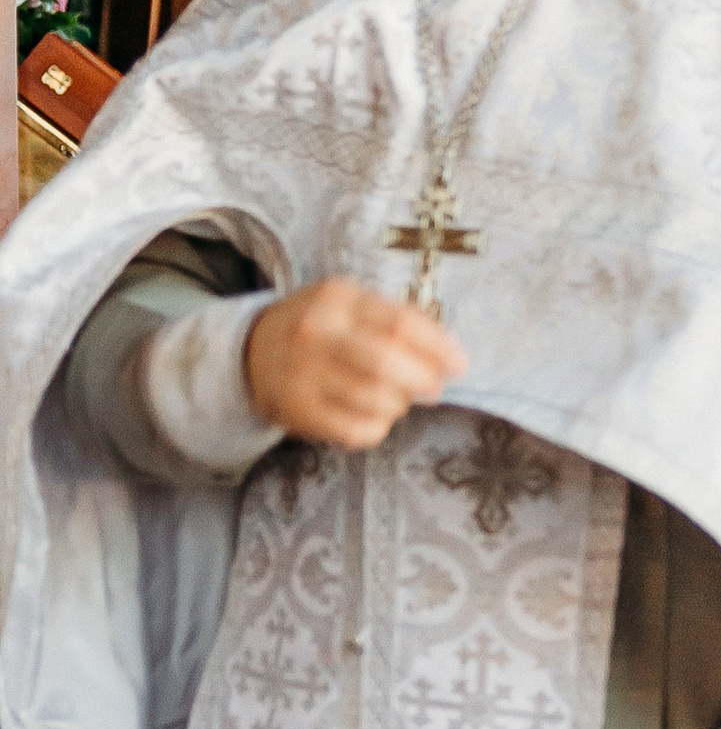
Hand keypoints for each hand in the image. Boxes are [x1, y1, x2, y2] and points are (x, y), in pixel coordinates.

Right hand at [244, 278, 466, 447]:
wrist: (252, 350)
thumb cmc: (322, 327)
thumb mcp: (352, 305)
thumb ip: (397, 320)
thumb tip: (447, 354)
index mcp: (337, 298)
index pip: (400, 322)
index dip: (439, 347)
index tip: (460, 365)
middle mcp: (315, 331)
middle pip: (387, 361)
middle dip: (424, 379)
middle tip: (433, 387)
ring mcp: (302, 372)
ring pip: (375, 399)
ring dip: (399, 404)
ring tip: (396, 398)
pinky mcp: (295, 410)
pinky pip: (355, 430)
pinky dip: (377, 428)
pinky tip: (374, 416)